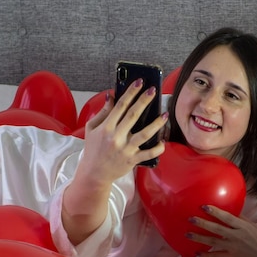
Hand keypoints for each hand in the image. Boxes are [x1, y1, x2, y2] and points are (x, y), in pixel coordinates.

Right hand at [62, 80, 166, 245]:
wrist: (94, 173)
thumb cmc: (93, 149)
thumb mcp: (91, 128)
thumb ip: (102, 112)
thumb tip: (111, 96)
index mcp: (106, 127)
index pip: (120, 106)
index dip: (130, 92)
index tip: (139, 82)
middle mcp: (116, 137)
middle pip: (133, 116)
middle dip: (144, 101)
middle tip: (153, 90)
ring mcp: (125, 150)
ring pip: (144, 134)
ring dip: (156, 124)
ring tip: (165, 115)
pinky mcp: (132, 161)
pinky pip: (148, 154)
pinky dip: (157, 149)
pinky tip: (163, 142)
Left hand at [187, 205, 256, 256]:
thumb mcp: (254, 227)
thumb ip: (241, 219)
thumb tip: (229, 209)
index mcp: (243, 227)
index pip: (227, 218)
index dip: (215, 212)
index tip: (204, 206)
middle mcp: (237, 237)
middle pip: (217, 229)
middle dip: (203, 223)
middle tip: (191, 218)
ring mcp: (233, 248)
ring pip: (213, 242)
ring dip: (200, 238)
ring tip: (188, 234)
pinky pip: (216, 256)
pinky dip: (207, 254)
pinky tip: (197, 252)